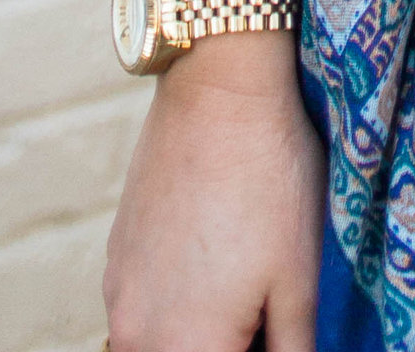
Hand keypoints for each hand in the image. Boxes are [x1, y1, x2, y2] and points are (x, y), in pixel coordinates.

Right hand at [103, 38, 325, 351]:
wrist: (219, 88)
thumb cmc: (269, 179)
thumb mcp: (299, 279)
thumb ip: (293, 349)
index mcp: (186, 348)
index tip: (278, 329)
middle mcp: (136, 334)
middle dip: (229, 344)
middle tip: (269, 313)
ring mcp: (118, 295)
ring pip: (161, 343)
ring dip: (199, 334)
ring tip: (247, 282)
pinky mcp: (114, 259)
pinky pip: (144, 310)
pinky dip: (177, 307)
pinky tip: (217, 258)